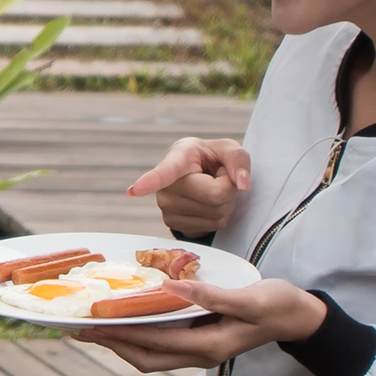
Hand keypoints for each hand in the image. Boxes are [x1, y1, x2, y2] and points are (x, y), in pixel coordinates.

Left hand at [67, 273, 323, 372]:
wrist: (300, 317)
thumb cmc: (278, 305)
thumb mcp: (249, 298)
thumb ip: (211, 296)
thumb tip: (173, 289)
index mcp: (208, 346)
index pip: (153, 343)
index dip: (120, 335)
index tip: (93, 326)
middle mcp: (199, 354)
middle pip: (145, 357)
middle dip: (112, 344)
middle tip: (81, 329)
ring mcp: (199, 349)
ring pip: (151, 354)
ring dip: (122, 342)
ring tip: (95, 326)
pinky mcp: (201, 340)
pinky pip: (162, 343)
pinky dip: (140, 334)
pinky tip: (128, 318)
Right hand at [130, 136, 250, 241]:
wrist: (200, 178)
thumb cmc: (212, 160)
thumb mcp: (228, 149)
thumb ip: (238, 159)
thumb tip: (242, 185)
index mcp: (176, 159)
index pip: (163, 173)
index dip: (149, 182)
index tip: (134, 191)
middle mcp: (165, 187)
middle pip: (214, 195)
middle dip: (229, 187)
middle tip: (219, 176)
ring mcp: (167, 209)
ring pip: (217, 214)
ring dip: (226, 203)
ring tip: (212, 189)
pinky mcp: (174, 225)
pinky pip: (214, 227)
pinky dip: (221, 216)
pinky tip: (209, 204)